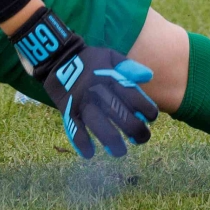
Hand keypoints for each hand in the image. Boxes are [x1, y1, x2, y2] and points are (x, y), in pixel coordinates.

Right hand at [11, 7, 158, 157]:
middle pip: (119, 113)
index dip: (146, 109)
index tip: (151, 118)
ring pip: (98, 124)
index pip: (133, 96)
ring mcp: (82, 102)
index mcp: (110, 78)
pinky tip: (90, 154)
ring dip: (111, 140)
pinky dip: (81, 143)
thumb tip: (148, 76)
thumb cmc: (90, 60)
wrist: (58, 58)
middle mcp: (98, 91)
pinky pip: (74, 129)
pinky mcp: (68, 110)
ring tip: (120, 152)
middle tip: (142, 139)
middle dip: (134, 130)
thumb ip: (129, 66)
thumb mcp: (110, 56)